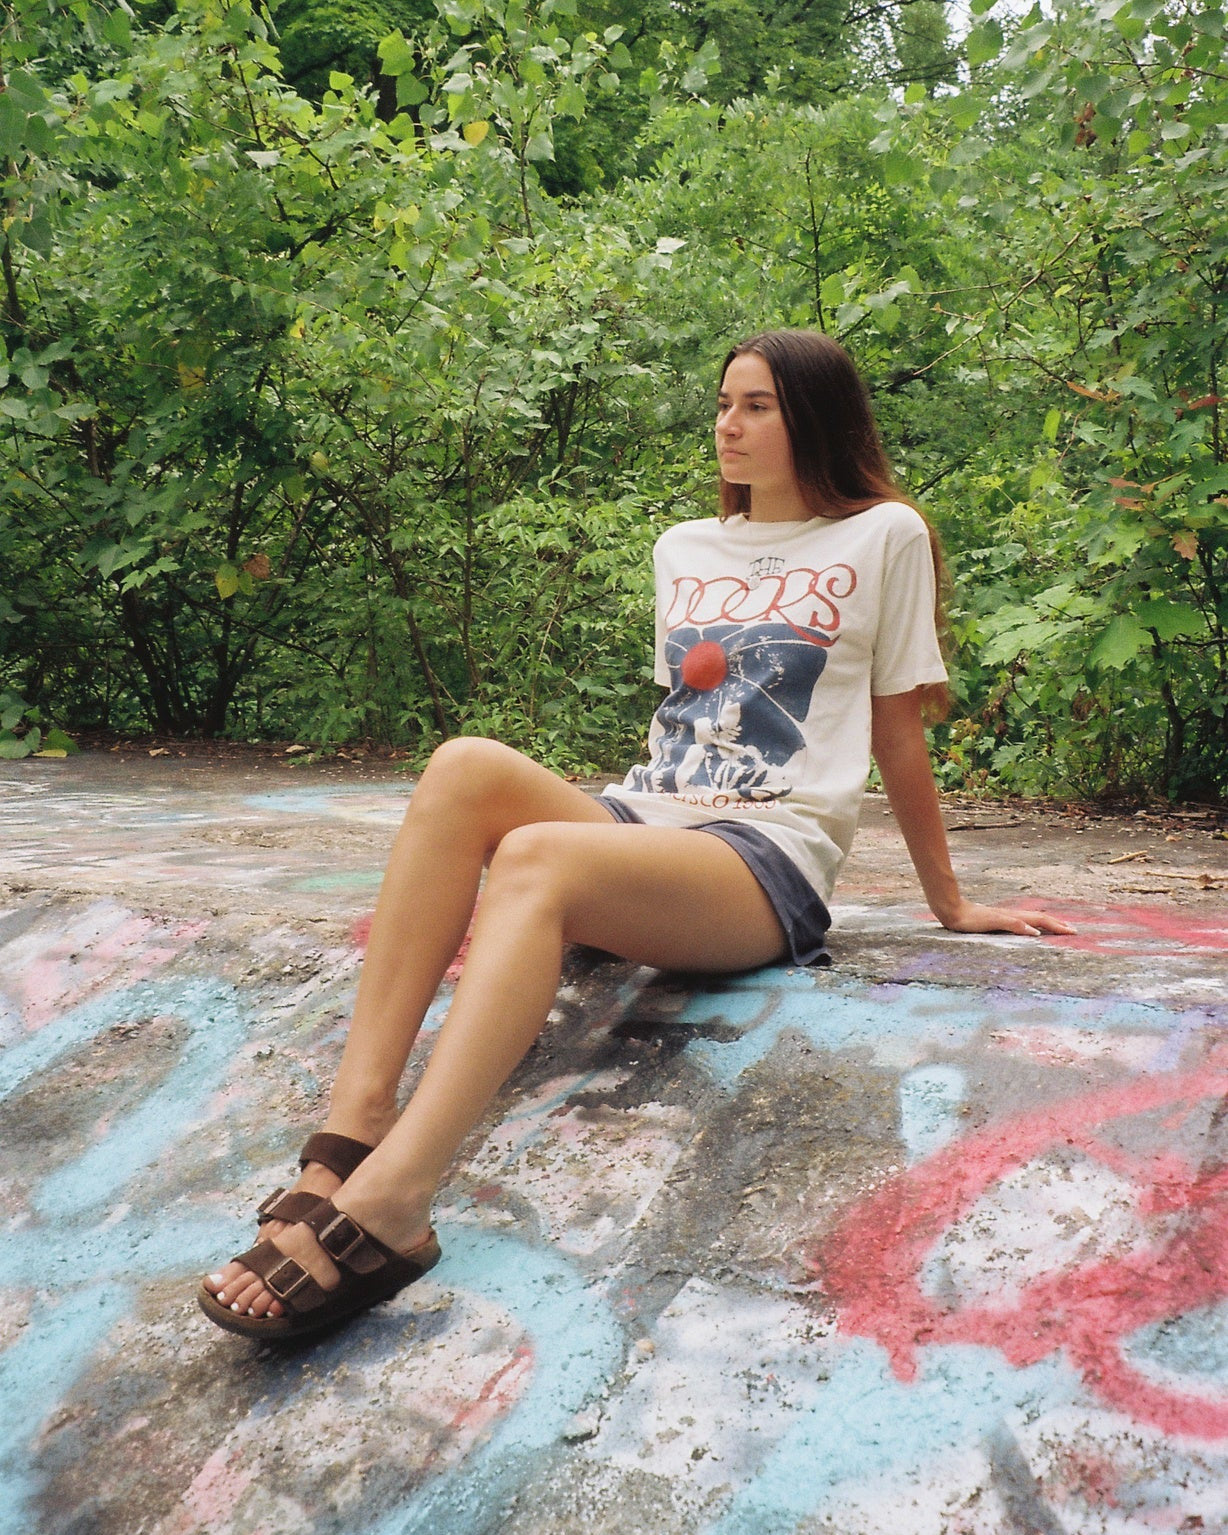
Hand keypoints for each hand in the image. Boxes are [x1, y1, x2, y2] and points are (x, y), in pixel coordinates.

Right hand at [936, 901, 1077, 937]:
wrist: (953, 911)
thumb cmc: (971, 920)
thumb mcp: (991, 926)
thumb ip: (1007, 928)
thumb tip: (1029, 932)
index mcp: (1013, 917)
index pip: (1039, 919)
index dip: (1056, 924)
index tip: (1071, 930)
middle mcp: (1012, 915)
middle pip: (1040, 918)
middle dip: (1059, 925)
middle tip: (1076, 932)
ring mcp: (1004, 917)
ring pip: (1031, 919)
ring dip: (1049, 924)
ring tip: (1064, 930)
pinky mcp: (994, 919)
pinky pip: (1012, 923)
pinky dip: (1025, 927)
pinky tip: (1034, 933)